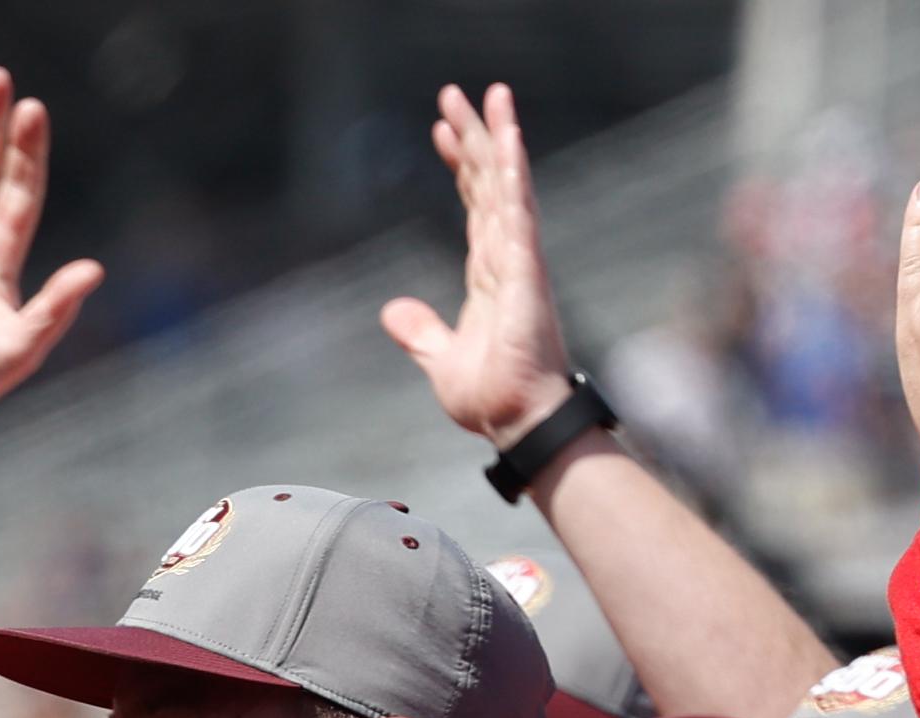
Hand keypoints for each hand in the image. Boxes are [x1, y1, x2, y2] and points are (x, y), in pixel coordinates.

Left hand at [381, 84, 580, 445]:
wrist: (518, 423)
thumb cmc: (492, 396)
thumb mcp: (440, 358)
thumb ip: (420, 332)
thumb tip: (392, 310)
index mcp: (488, 272)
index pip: (472, 204)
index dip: (460, 165)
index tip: (441, 131)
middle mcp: (507, 257)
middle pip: (488, 182)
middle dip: (474, 137)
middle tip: (456, 93)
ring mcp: (520, 261)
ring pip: (507, 186)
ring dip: (500, 139)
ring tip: (492, 94)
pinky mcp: (527, 274)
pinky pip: (519, 217)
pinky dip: (514, 180)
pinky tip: (510, 144)